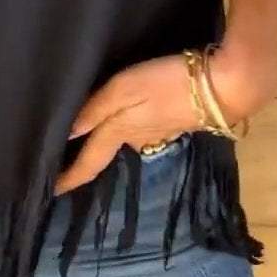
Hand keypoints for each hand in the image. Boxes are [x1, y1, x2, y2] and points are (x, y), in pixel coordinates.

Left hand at [55, 41, 276, 195]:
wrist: (226, 85)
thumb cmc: (169, 83)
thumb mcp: (124, 89)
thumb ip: (94, 110)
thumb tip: (63, 136)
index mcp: (121, 132)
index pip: (89, 161)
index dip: (69, 177)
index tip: (50, 193)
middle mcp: (139, 138)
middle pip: (107, 151)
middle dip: (88, 157)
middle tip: (67, 160)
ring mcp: (161, 130)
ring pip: (127, 138)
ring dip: (111, 139)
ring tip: (96, 134)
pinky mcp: (178, 119)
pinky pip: (145, 127)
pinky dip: (132, 126)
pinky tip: (134, 115)